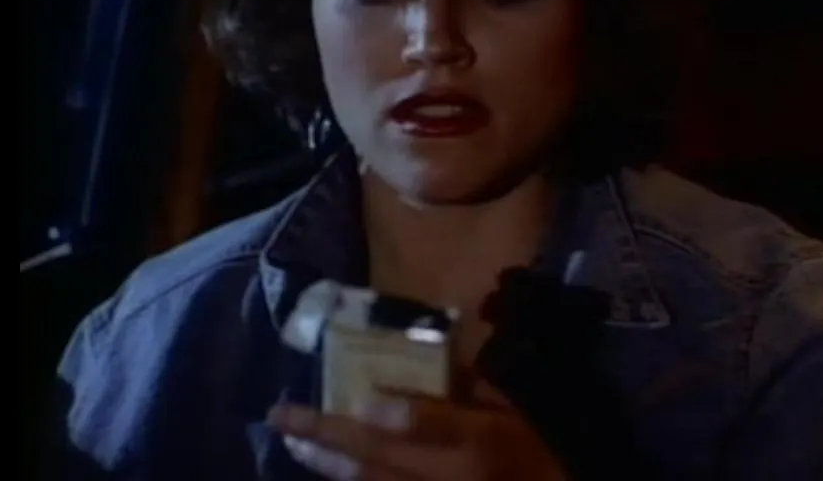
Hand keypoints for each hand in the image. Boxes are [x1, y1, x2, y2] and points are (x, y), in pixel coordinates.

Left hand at [266, 388, 565, 480]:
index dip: (396, 415)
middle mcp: (451, 478)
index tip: (359, 399)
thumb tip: (436, 355)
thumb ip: (478, 386)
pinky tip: (326, 472)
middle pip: (381, 460)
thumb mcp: (519, 411)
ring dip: (329, 466)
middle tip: (282, 416)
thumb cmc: (540, 452)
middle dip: (328, 438)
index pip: (432, 427)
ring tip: (293, 443)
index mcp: (482, 442)